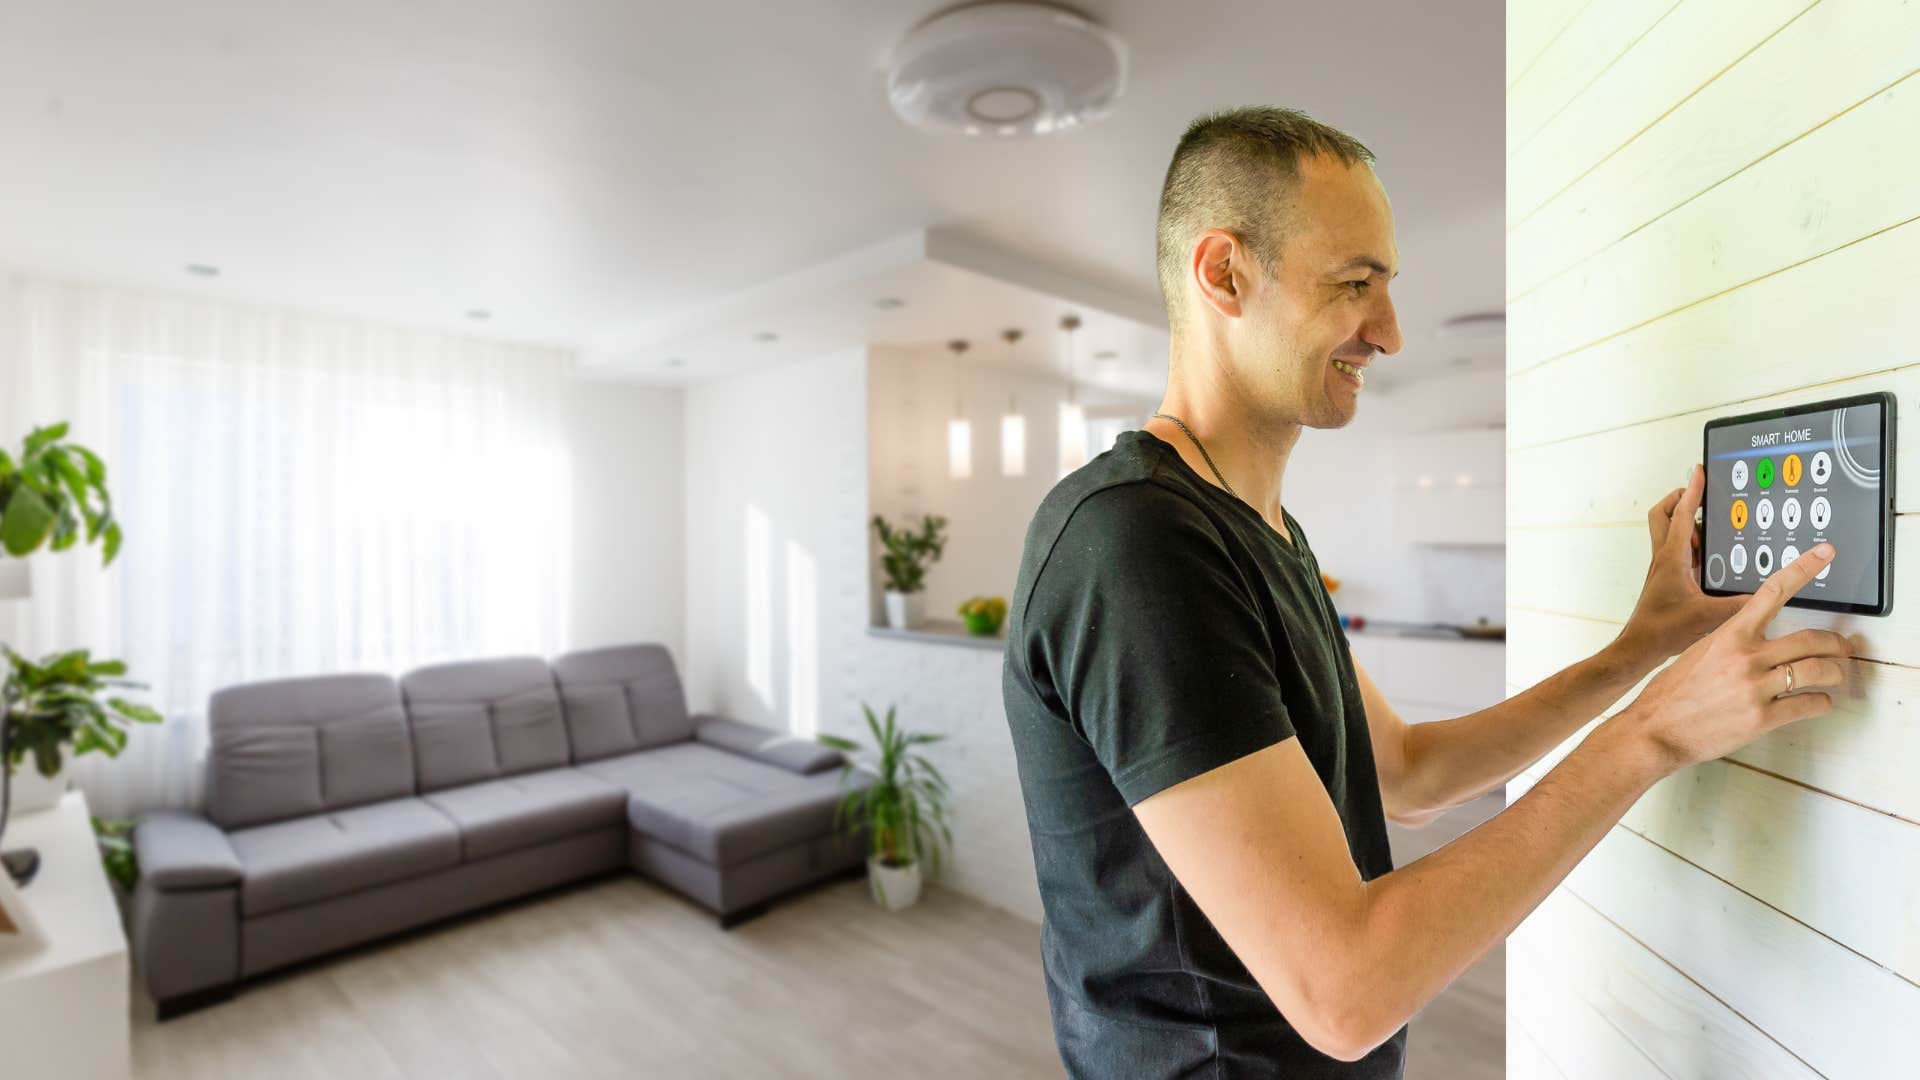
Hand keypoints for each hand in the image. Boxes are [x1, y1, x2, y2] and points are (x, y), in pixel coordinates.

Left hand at [1619, 464, 1748, 663]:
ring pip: (1671, 533)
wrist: (1639, 648)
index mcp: (1672, 558)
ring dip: (1689, 524)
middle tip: (1701, 494)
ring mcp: (1665, 569)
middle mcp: (1665, 559)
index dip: (1693, 491)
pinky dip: (1694, 547)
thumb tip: (1768, 596)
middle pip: (1665, 515)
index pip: (1682, 515)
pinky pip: (1680, 553)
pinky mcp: (1668, 581)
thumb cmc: (1662, 631)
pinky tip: (1713, 558)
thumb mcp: (1708, 616)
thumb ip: (1740, 606)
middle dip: (1681, 500)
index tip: (1700, 471)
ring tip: (1716, 525)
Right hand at [1622, 542, 1851, 772]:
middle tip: (1844, 648)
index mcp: (1729, 636)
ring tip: (1835, 676)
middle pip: (1811, 639)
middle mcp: (1747, 658)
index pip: (1772, 593)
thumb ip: (1730, 644)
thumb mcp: (1698, 653)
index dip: (1803, 569)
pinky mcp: (1762, 718)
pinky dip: (1821, 703)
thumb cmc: (1671, 693)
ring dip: (1836, 674)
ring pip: (1818, 671)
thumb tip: (1756, 642)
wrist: (1656, 730)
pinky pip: (1809, 705)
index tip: (1824, 553)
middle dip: (1837, 644)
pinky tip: (1818, 702)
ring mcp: (1756, 688)